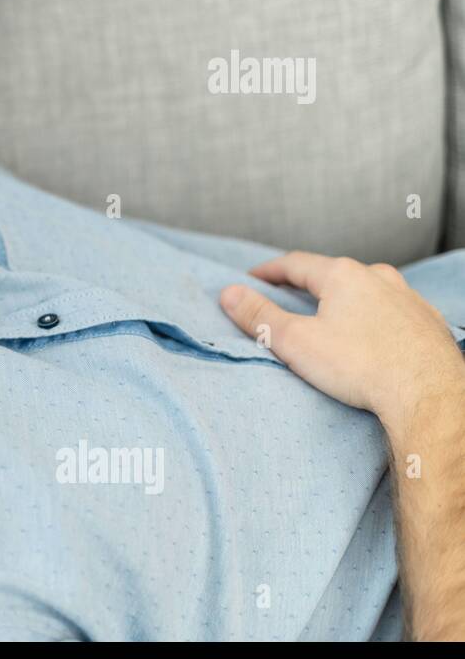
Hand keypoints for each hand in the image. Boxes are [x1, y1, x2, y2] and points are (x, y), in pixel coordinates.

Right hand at [219, 252, 464, 440]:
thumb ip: (259, 316)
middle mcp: (378, 277)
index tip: (251, 278)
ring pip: (365, 290)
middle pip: (331, 274)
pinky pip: (391, 310)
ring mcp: (408, 297)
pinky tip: (368, 334)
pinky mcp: (427, 321)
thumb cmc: (361, 366)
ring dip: (342, 299)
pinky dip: (372, 316)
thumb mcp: (295, 341)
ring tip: (328, 315)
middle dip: (306, 285)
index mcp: (343, 275)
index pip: (295, 264)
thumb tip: (229, 293)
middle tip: (285, 296)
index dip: (268, 271)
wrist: (429, 394)